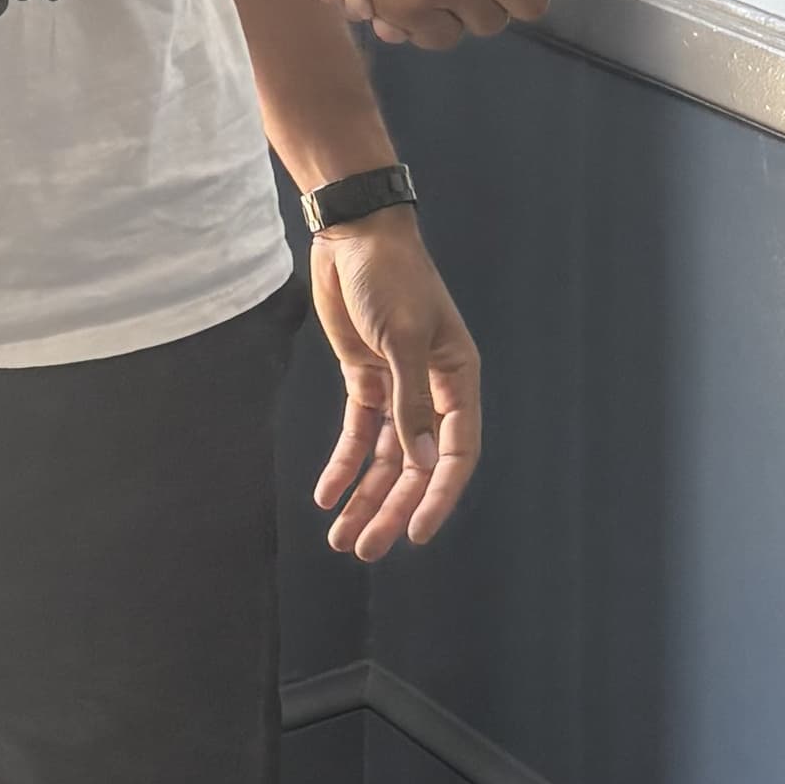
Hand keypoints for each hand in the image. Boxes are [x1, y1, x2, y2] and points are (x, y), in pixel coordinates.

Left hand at [308, 213, 479, 558]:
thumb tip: (420, 461)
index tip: (417, 535)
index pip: (456, 452)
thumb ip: (410, 401)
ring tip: (342, 537)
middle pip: (416, 464)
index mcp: (457, 378)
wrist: (354, 235)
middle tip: (365, 549)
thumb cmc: (392, 277)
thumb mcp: (404, 338)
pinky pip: (359, 434)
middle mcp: (431, 388)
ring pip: (386, 457)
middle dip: (392, 508)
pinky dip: (344, 465)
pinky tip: (327, 494)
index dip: (438, 496)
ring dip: (366, 496)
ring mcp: (398, 385)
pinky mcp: (366, 377)